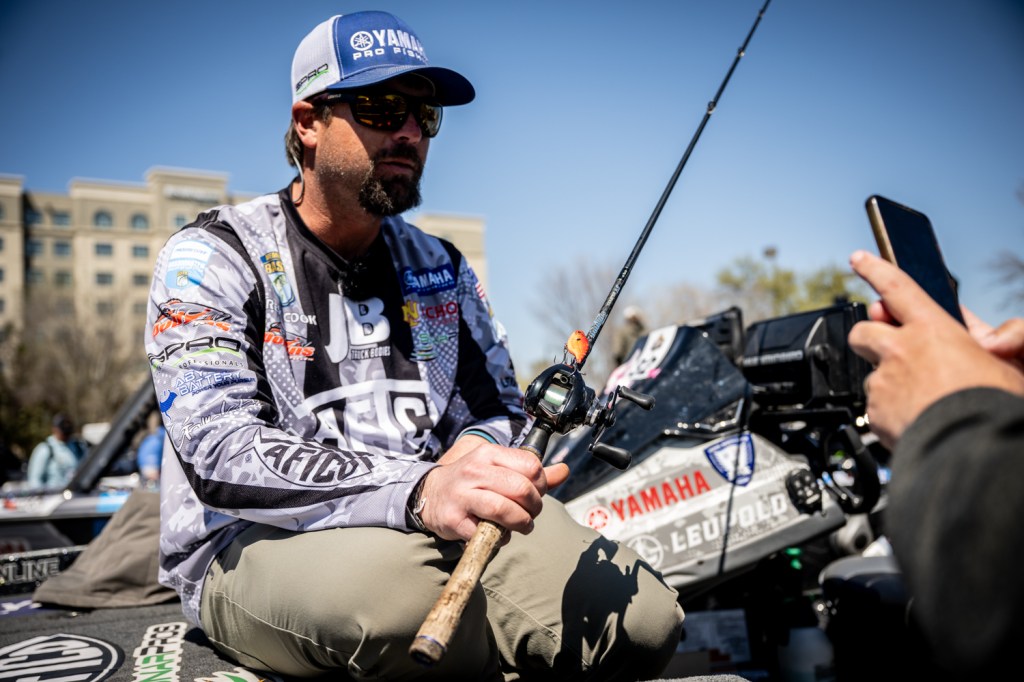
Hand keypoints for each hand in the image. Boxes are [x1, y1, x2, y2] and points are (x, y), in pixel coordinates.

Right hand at [418, 435, 569, 541]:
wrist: (430, 494)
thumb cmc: (471, 482)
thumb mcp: (498, 469)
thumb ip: (531, 473)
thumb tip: (564, 470)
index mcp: (489, 454)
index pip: (531, 466)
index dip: (541, 485)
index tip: (536, 494)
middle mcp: (474, 471)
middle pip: (521, 489)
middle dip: (534, 507)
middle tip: (531, 515)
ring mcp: (462, 495)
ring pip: (504, 509)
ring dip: (521, 523)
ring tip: (521, 526)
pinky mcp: (453, 519)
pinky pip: (485, 532)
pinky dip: (500, 538)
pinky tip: (499, 535)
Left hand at [846, 250, 1023, 448]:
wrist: (973, 450)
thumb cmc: (994, 406)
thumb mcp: (1011, 365)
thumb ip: (1000, 342)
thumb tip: (983, 340)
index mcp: (933, 329)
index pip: (898, 287)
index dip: (876, 269)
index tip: (858, 259)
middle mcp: (899, 350)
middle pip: (865, 331)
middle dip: (872, 339)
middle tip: (894, 354)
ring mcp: (883, 382)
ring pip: (872, 376)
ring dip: (888, 384)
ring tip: (920, 401)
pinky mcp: (874, 412)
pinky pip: (875, 409)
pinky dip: (890, 415)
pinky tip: (916, 423)